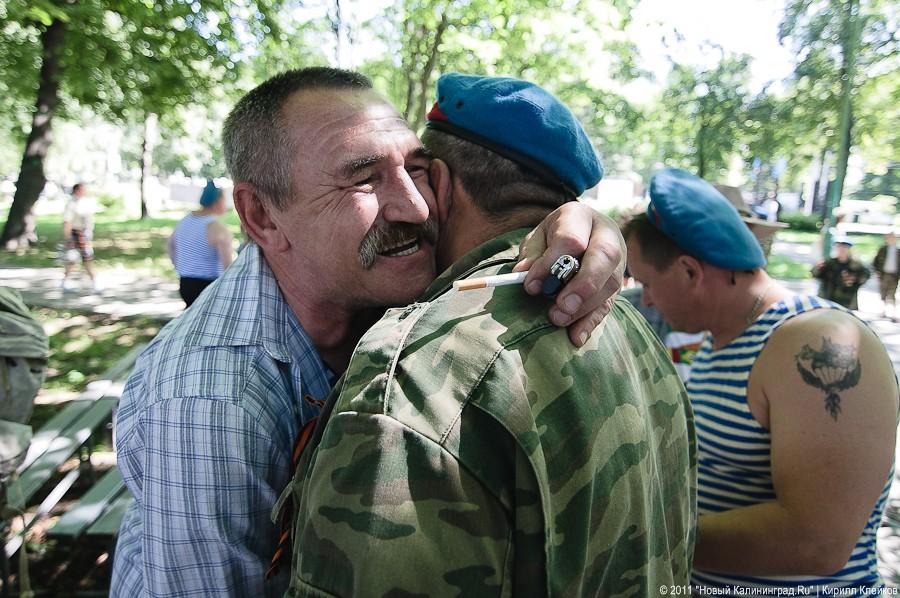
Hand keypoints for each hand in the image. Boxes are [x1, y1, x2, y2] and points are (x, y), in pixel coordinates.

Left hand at [515, 202, 624, 346]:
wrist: (580, 231)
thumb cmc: (554, 235)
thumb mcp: (538, 238)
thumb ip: (532, 254)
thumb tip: (524, 275)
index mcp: (581, 217)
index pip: (571, 239)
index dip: (551, 264)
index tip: (531, 287)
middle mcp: (606, 235)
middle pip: (605, 256)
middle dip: (583, 285)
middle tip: (560, 308)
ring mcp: (618, 259)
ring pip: (611, 282)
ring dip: (585, 306)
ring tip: (558, 320)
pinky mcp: (617, 282)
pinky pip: (610, 303)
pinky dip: (592, 322)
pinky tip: (576, 337)